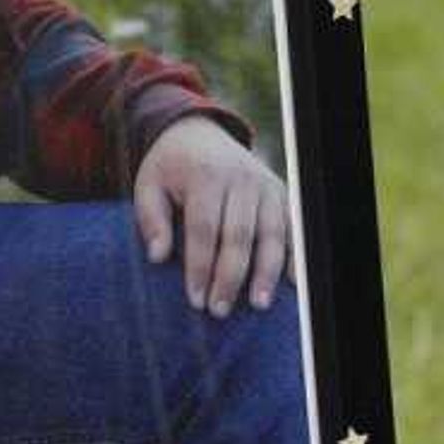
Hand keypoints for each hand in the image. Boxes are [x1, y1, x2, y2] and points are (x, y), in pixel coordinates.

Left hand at [130, 116, 290, 316]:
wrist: (198, 132)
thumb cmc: (169, 168)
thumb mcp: (147, 185)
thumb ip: (151, 219)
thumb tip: (158, 257)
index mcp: (205, 177)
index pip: (205, 229)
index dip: (201, 267)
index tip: (196, 300)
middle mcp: (240, 179)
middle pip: (240, 235)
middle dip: (231, 277)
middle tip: (220, 310)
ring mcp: (264, 185)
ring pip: (271, 233)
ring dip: (267, 272)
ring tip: (259, 304)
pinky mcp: (280, 192)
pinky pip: (292, 226)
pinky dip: (295, 254)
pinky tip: (293, 283)